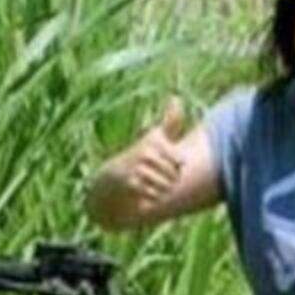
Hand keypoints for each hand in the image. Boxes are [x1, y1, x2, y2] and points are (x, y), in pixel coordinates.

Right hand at [116, 95, 187, 209]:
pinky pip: (153, 194)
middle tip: (157, 178)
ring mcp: (137, 166)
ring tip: (151, 185)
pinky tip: (144, 193)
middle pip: (174, 175)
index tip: (169, 164)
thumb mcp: (155, 136)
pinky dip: (152, 198)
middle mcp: (145, 151)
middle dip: (169, 181)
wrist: (113, 177)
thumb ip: (170, 120)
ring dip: (161, 190)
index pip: (181, 161)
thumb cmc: (141, 155)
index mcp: (154, 140)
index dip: (178, 167)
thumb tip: (176, 97)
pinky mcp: (130, 183)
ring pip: (165, 186)